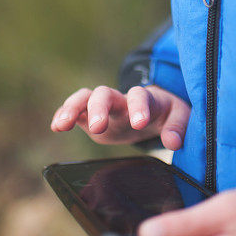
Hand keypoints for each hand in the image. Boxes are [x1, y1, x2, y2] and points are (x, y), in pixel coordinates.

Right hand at [50, 84, 190, 149]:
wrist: (152, 110)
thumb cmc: (167, 113)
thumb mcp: (180, 117)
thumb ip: (177, 128)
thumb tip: (172, 142)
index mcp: (144, 99)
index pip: (140, 97)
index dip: (139, 107)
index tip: (140, 122)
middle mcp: (120, 99)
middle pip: (105, 93)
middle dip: (99, 107)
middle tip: (98, 126)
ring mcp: (103, 107)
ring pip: (84, 98)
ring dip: (72, 108)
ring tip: (62, 124)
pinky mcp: (91, 117)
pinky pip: (74, 111)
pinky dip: (63, 114)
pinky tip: (55, 125)